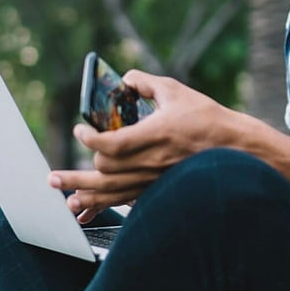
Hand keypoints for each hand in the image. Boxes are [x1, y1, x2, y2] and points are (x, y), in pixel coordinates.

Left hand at [49, 72, 238, 221]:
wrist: (234, 148)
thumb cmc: (207, 118)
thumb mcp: (177, 91)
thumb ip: (148, 82)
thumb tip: (126, 78)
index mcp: (156, 134)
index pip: (113, 143)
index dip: (90, 138)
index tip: (80, 129)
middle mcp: (152, 161)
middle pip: (105, 171)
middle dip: (78, 172)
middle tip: (55, 175)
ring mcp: (155, 179)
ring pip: (111, 193)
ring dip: (83, 194)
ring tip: (62, 194)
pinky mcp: (158, 188)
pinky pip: (124, 202)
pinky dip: (102, 207)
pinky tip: (86, 212)